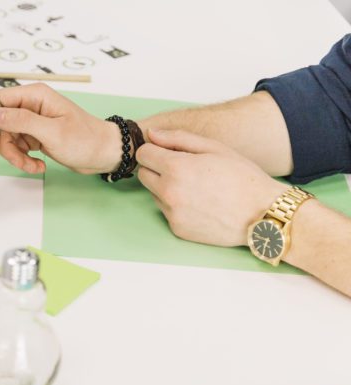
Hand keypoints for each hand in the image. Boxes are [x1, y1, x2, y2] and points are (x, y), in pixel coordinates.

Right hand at [0, 83, 122, 174]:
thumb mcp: (51, 132)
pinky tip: (37, 165)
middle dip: (6, 145)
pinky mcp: (34, 135)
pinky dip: (23, 159)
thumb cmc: (85, 140)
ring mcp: (31, 121)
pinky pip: (17, 147)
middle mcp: (30, 105)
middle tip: (20, 159)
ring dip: (16, 156)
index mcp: (34, 96)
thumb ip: (21, 121)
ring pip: (6, 138)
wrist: (103, 154)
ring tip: (33, 166)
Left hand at [136, 129, 287, 247]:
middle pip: (143, 175)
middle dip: (158, 168)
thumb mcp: (214, 148)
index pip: (143, 154)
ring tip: (197, 187)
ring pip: (154, 194)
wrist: (262, 213)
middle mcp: (169, 192)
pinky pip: (167, 212)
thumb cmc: (242, 177)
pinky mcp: (177, 229)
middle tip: (184, 168)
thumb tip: (151, 134)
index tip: (167, 152)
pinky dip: (177, 206)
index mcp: (176, 168)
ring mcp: (172, 213)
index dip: (155, 150)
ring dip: (167, 188)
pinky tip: (200, 204)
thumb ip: (178, 139)